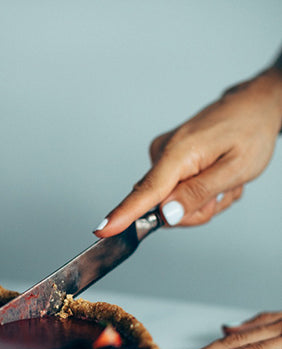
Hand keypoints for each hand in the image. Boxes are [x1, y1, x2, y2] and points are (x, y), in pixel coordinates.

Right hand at [94, 67, 281, 235]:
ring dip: (199, 201)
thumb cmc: (250, 131)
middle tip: (221, 195)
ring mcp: (163, 154)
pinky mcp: (167, 158)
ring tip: (221, 182)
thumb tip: (166, 214)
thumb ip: (198, 194)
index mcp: (179, 153)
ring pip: (170, 202)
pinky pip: (174, 191)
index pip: (146, 191)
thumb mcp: (235, 170)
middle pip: (161, 206)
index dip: (125, 214)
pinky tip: (213, 176)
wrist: (255, 107)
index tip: (104, 230)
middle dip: (193, 210)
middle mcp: (163, 152)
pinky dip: (197, 191)